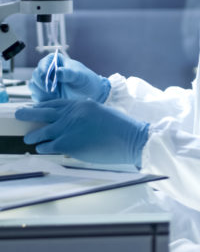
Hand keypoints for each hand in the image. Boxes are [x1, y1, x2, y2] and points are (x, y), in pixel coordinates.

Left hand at [15, 99, 148, 166]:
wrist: (129, 138)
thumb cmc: (120, 128)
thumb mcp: (100, 113)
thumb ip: (84, 115)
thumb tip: (72, 123)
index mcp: (81, 103)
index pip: (56, 103)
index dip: (42, 106)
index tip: (33, 107)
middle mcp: (72, 113)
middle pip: (43, 112)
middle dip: (29, 114)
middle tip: (19, 114)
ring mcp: (68, 128)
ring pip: (42, 131)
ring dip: (33, 135)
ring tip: (28, 139)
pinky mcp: (67, 143)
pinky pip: (48, 146)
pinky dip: (43, 147)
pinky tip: (40, 149)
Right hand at [29, 54, 110, 103]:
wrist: (90, 94)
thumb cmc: (86, 81)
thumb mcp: (80, 76)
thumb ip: (69, 73)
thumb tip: (58, 71)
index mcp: (55, 61)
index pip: (43, 63)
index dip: (43, 71)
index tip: (48, 79)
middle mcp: (47, 71)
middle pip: (36, 75)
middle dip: (42, 84)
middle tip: (54, 91)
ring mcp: (44, 83)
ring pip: (34, 86)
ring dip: (42, 93)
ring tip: (56, 96)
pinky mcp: (43, 95)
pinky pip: (36, 97)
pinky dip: (43, 100)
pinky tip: (54, 101)